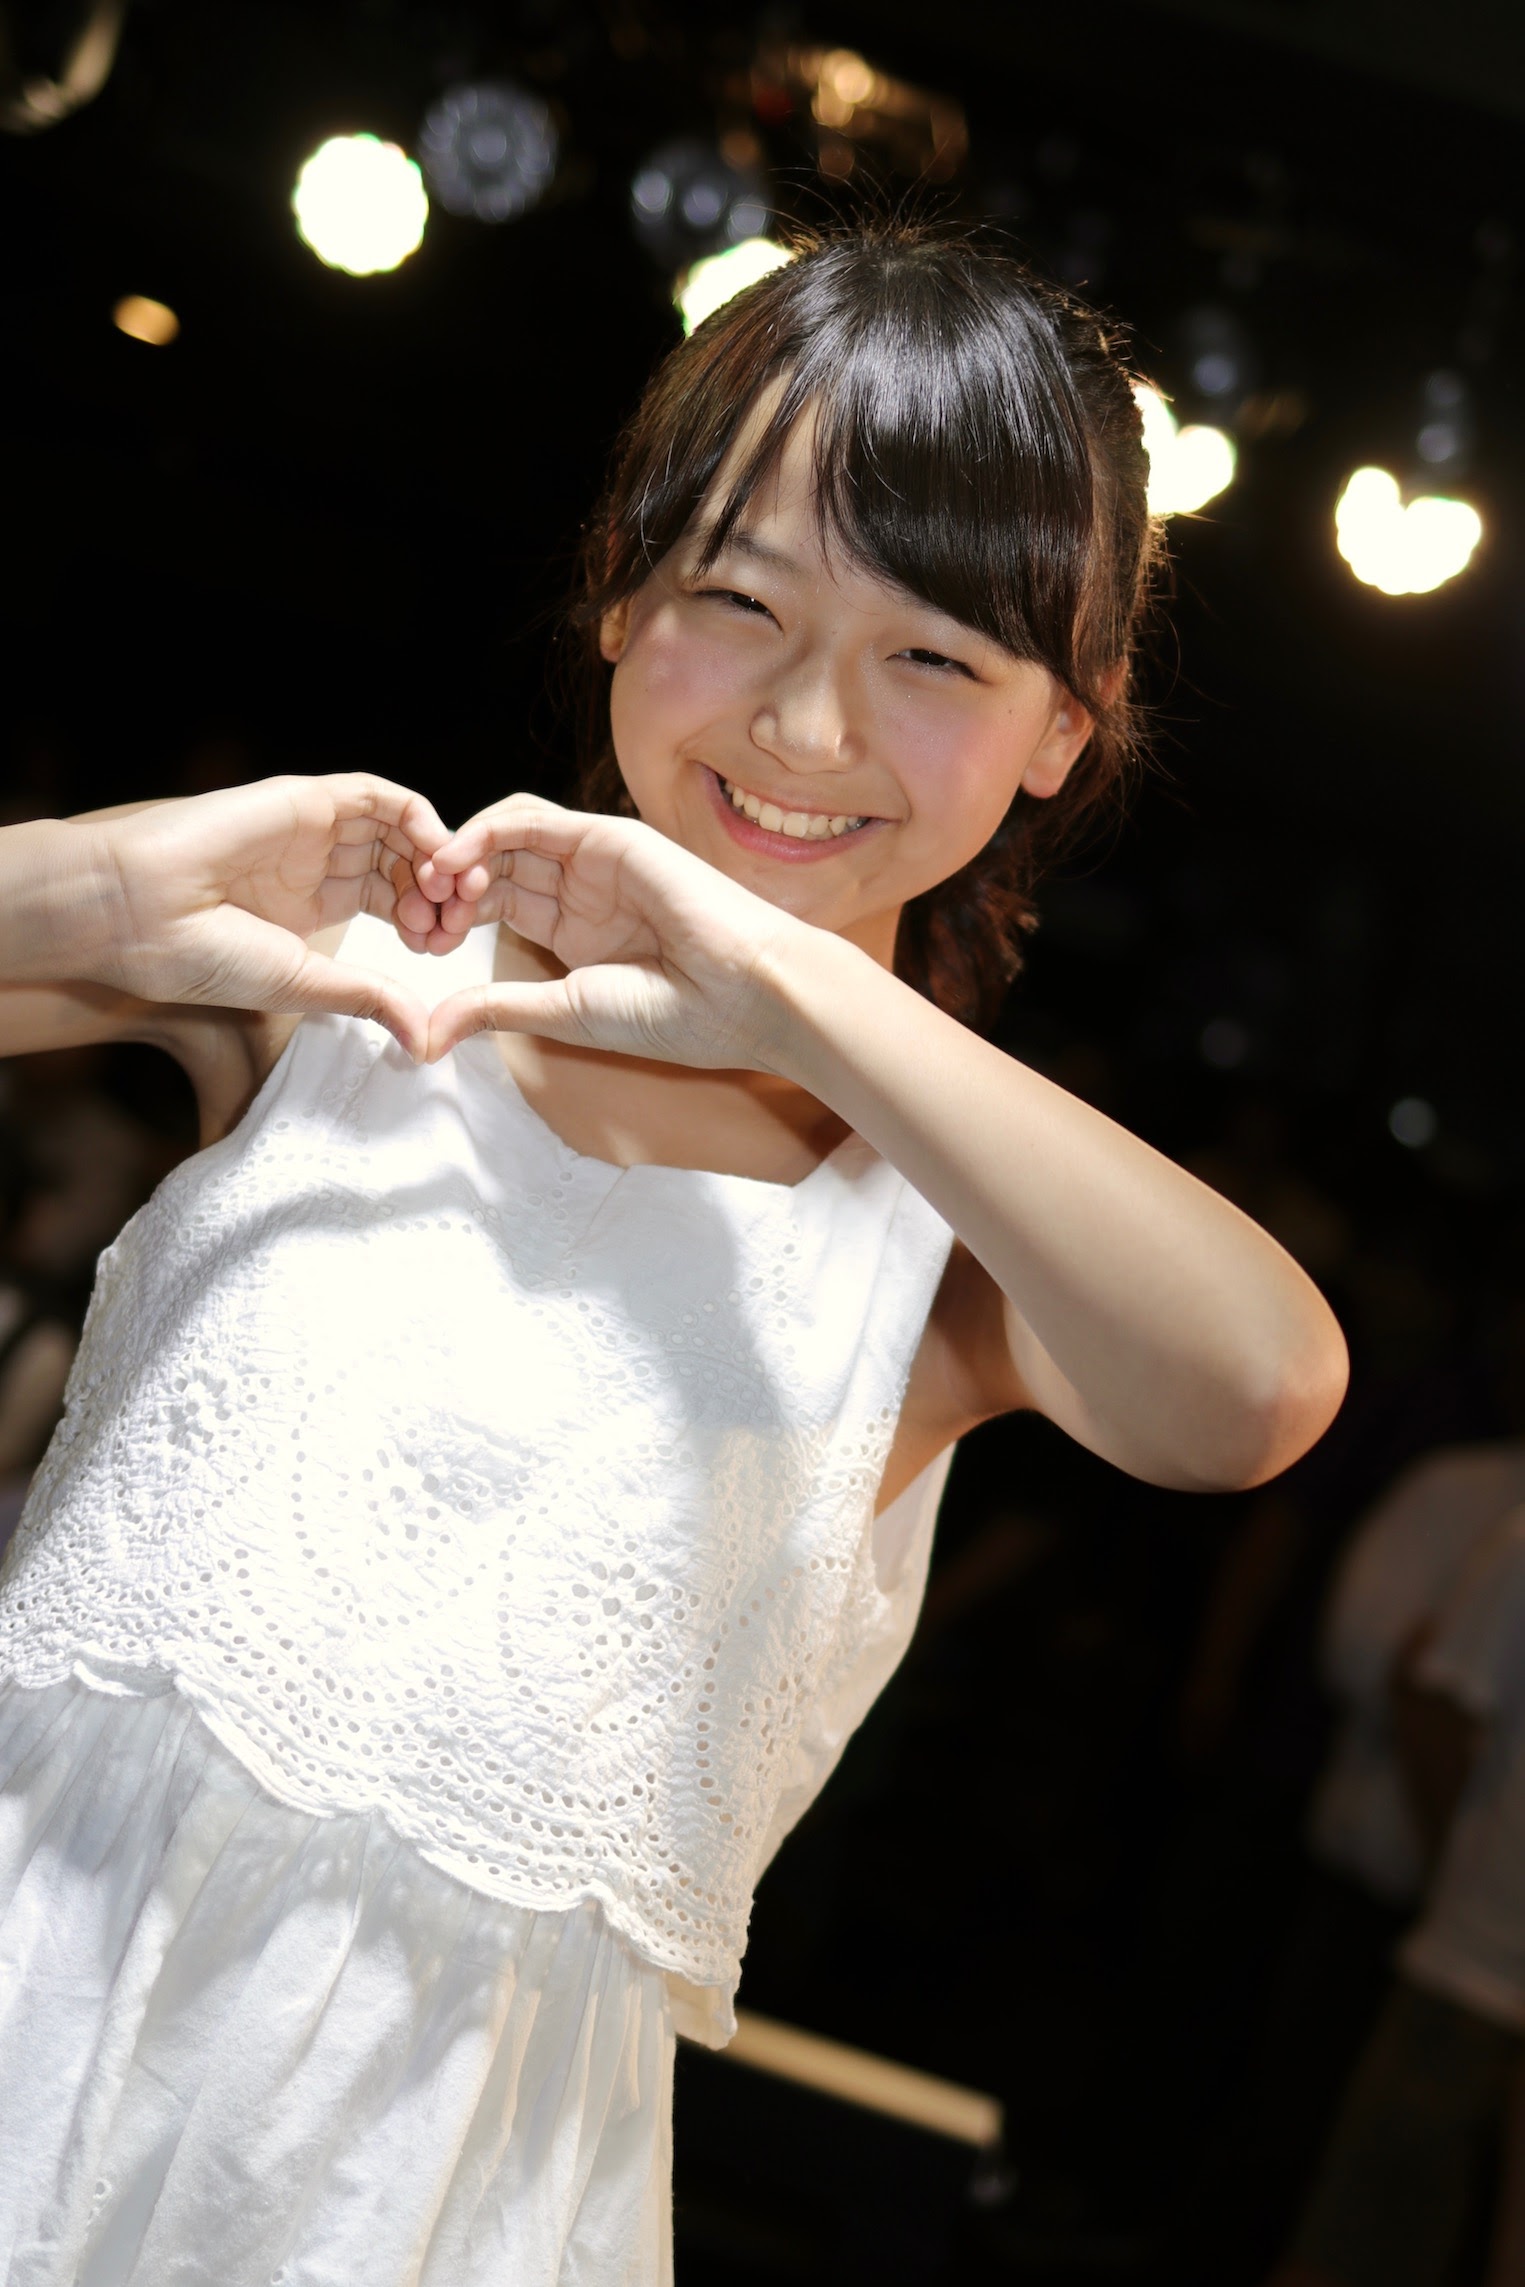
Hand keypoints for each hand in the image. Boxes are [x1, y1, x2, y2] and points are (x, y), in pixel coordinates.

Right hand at [63, 775, 456, 1057]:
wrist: (143, 913)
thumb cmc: (206, 956)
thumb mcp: (305, 984)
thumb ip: (370, 998)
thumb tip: (427, 1041)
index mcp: (314, 906)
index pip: (393, 901)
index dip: (428, 923)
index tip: (440, 952)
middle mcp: (317, 862)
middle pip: (404, 864)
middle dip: (441, 893)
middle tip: (454, 923)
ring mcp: (313, 828)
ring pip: (398, 829)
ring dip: (436, 857)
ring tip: (447, 894)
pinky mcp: (306, 798)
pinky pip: (376, 794)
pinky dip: (417, 818)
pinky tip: (433, 855)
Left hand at [416, 793, 804, 1067]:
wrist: (743, 996)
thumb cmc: (673, 1014)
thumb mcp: (563, 1012)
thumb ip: (496, 1008)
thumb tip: (430, 1032)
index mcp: (574, 928)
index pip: (496, 902)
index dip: (451, 919)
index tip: (422, 949)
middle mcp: (581, 887)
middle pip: (494, 865)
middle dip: (446, 886)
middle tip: (414, 913)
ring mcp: (594, 859)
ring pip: (507, 834)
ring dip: (460, 852)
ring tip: (428, 885)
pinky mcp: (607, 835)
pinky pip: (532, 818)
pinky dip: (486, 832)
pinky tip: (456, 861)